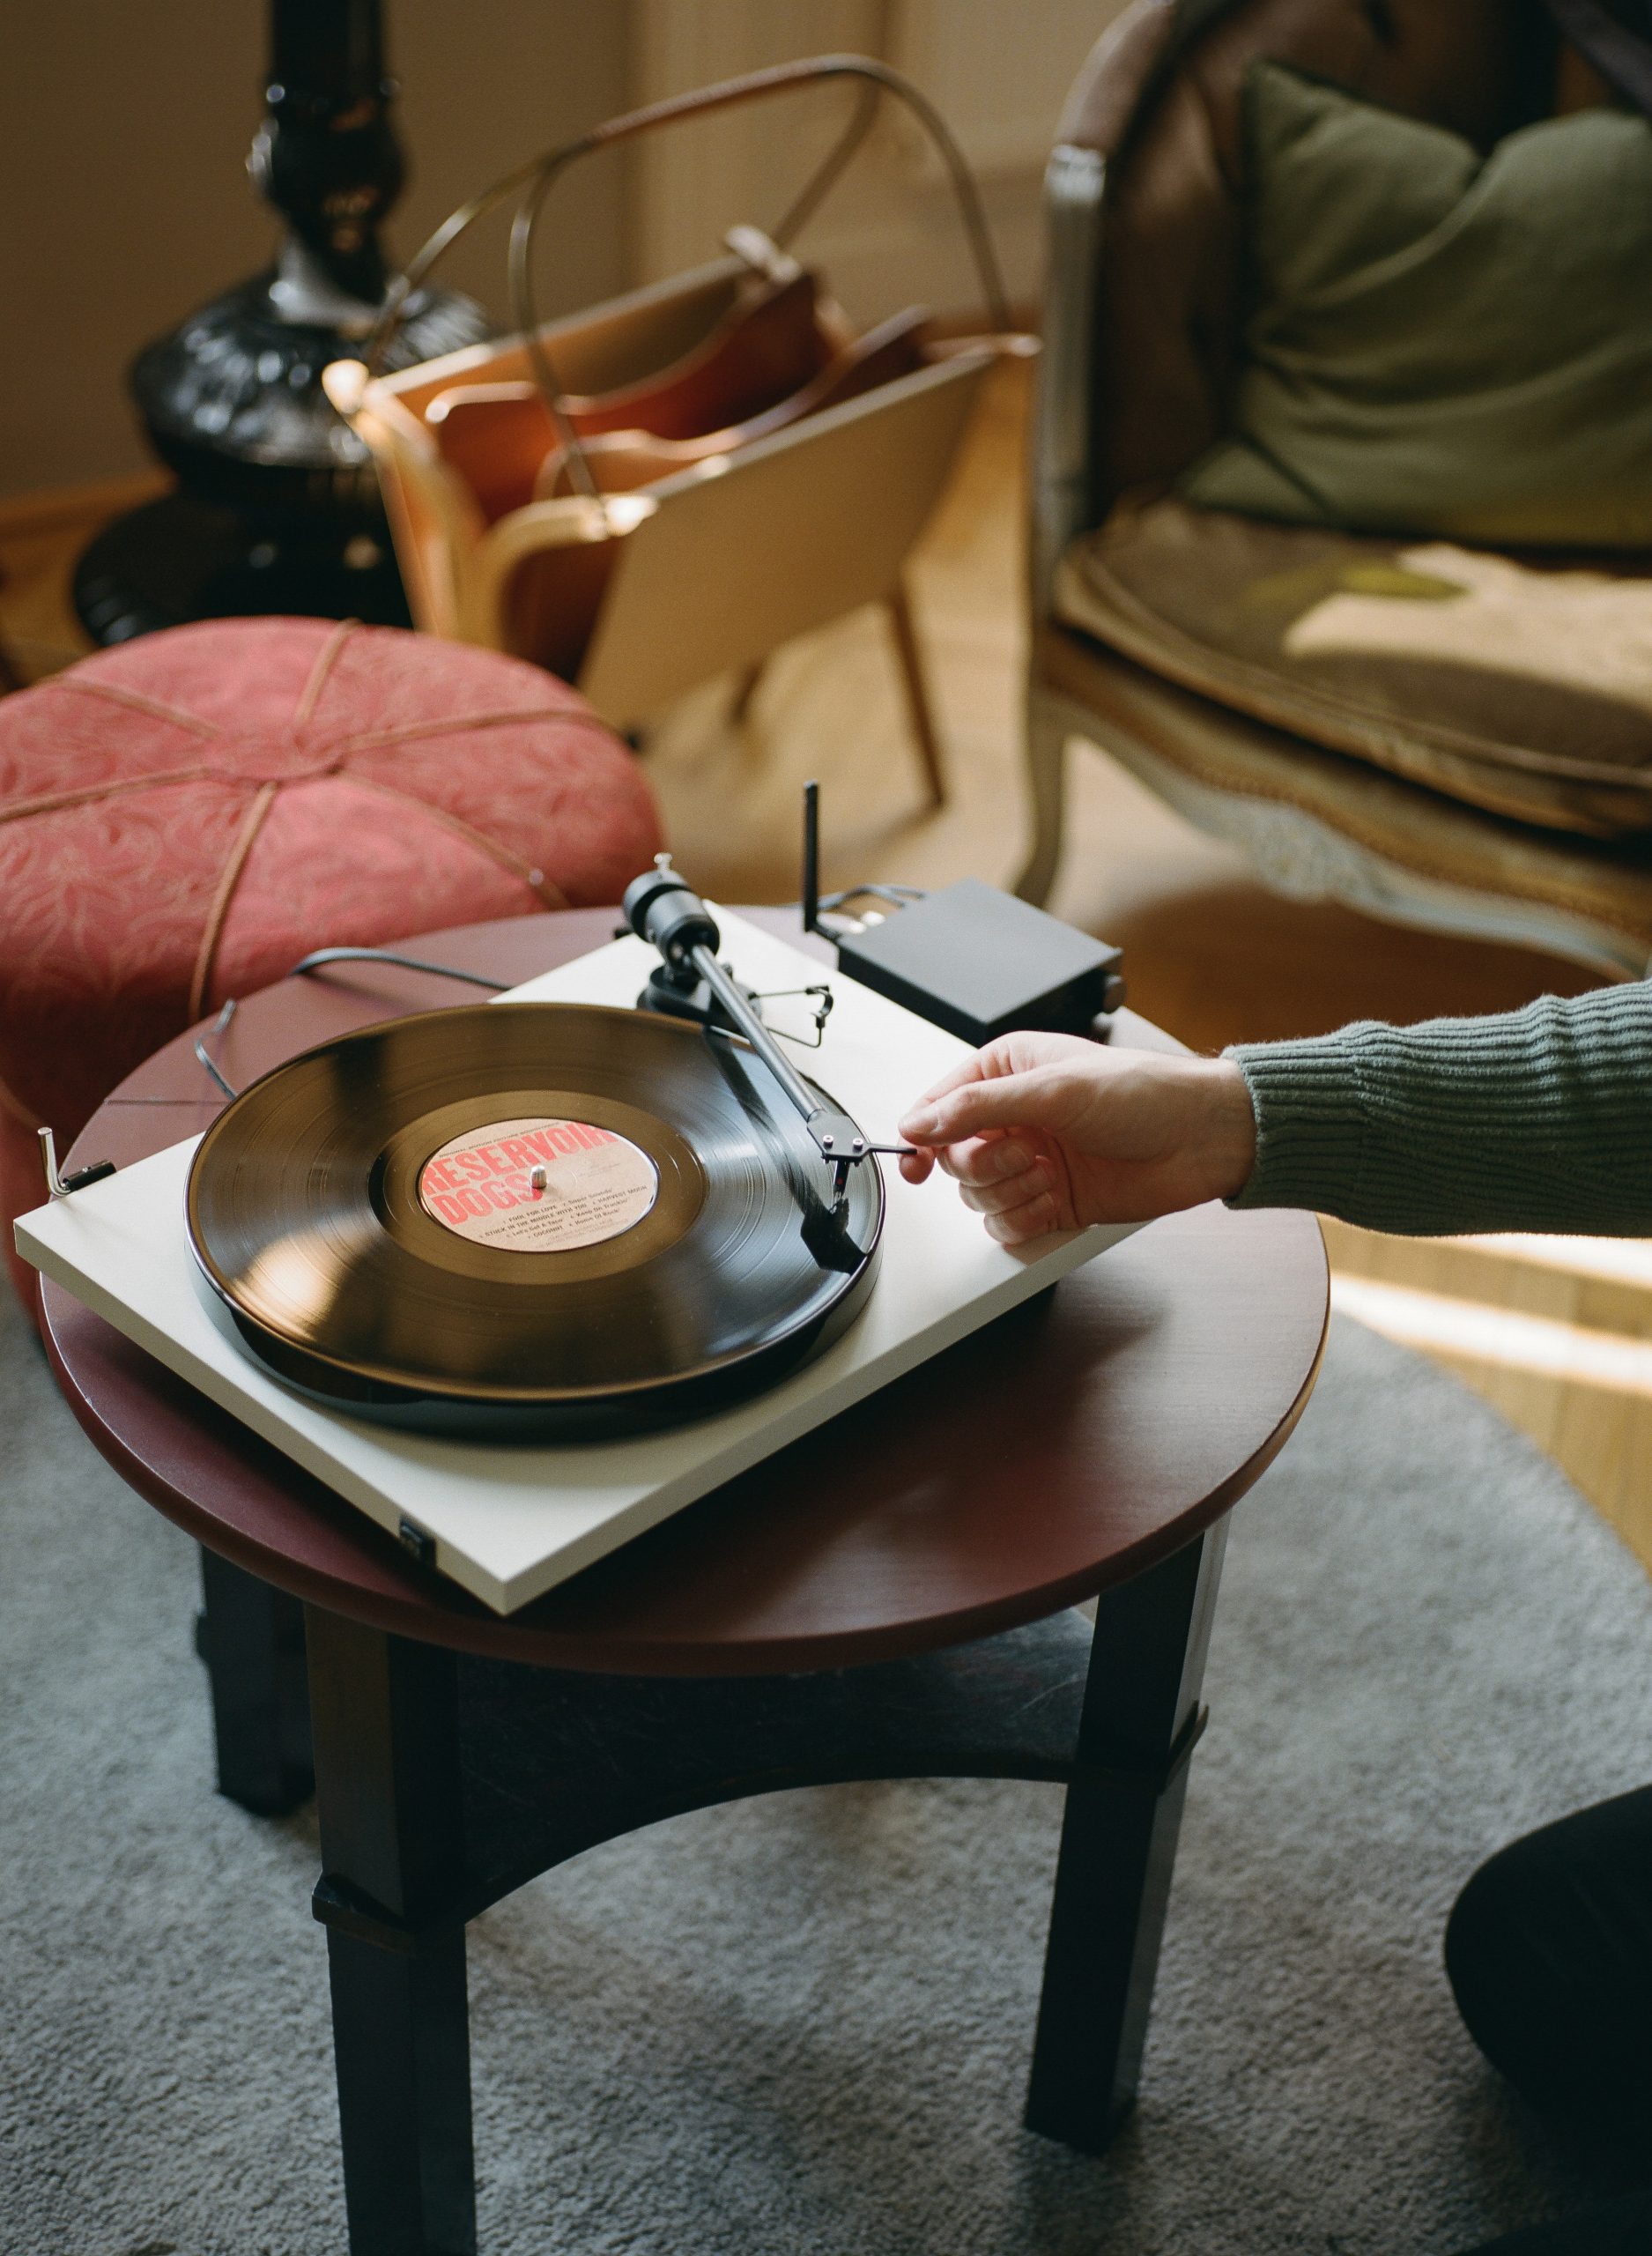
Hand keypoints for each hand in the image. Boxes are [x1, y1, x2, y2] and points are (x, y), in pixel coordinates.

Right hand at [897, 1030, 1256, 1244]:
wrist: (1200, 1139)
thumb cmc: (1144, 1094)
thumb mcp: (1054, 1089)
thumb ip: (978, 1107)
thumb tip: (920, 1123)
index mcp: (1007, 1073)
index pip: (940, 1106)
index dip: (922, 1134)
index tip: (916, 1160)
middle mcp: (1013, 1118)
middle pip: (954, 1158)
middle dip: (985, 1164)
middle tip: (1027, 1154)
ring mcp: (1030, 1161)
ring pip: (976, 1194)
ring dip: (1009, 1191)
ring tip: (1051, 1174)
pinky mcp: (1050, 1201)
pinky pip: (1006, 1225)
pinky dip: (1024, 1219)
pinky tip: (1055, 1200)